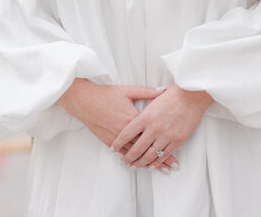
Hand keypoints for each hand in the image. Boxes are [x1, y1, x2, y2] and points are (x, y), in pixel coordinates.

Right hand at [56, 78, 180, 171]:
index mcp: (133, 119)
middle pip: (145, 148)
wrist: (85, 101)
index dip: (164, 145)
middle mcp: (126, 132)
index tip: (175, 153)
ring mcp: (117, 138)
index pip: (153, 135)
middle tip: (171, 167)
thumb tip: (164, 90)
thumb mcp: (129, 90)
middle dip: (159, 158)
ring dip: (147, 162)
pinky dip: (131, 160)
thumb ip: (148, 92)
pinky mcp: (109, 141)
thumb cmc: (107, 94)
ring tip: (159, 169)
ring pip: (134, 154)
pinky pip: (122, 153)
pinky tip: (137, 165)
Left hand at [110, 83, 213, 169]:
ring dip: (141, 163)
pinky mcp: (177, 140)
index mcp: (146, 116)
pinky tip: (152, 164)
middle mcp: (154, 128)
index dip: (118, 142)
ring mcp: (166, 135)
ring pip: (150, 155)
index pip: (127, 133)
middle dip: (128, 157)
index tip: (113, 147)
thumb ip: (143, 109)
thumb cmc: (174, 93)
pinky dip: (157, 162)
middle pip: (137, 148)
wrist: (193, 94)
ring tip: (135, 165)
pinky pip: (164, 155)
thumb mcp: (153, 97)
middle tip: (124, 161)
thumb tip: (135, 114)